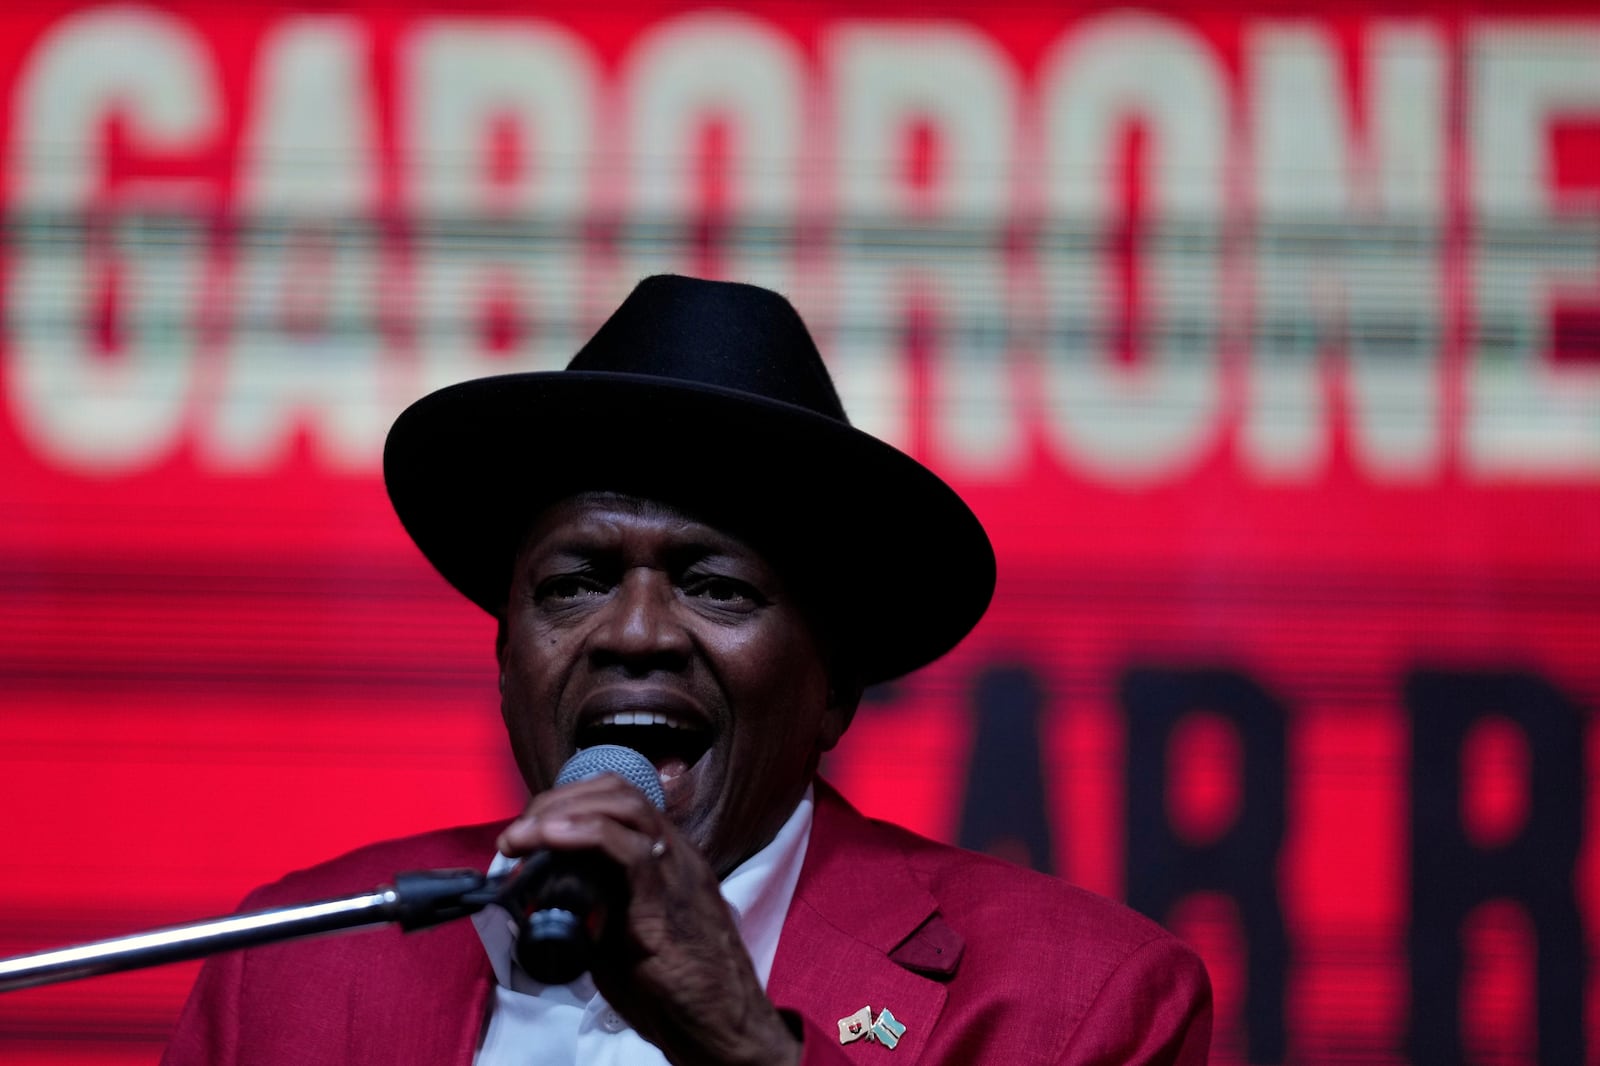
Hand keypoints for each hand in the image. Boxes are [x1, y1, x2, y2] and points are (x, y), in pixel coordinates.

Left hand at [496, 775, 801, 1065]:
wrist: (723, 1024)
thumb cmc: (676, 989)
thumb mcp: (626, 937)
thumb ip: (595, 909)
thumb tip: (541, 900)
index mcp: (666, 857)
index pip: (618, 799)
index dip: (567, 801)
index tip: (527, 829)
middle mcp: (674, 853)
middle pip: (617, 792)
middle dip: (558, 801)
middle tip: (517, 834)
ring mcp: (676, 872)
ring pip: (626, 807)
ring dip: (563, 813)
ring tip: (524, 836)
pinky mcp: (668, 902)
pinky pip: (632, 852)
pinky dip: (586, 836)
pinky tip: (551, 840)